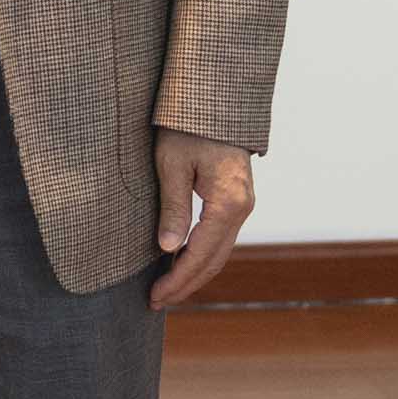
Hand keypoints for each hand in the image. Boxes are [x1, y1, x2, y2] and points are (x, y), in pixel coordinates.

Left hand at [150, 127, 254, 308]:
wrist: (214, 98)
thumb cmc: (186, 125)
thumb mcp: (171, 164)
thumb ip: (173, 208)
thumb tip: (168, 250)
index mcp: (227, 203)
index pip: (200, 255)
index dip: (177, 280)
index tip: (154, 296)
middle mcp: (242, 208)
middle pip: (214, 260)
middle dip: (186, 284)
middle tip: (156, 301)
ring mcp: (243, 203)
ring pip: (220, 251)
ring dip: (194, 272)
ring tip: (166, 288)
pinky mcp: (236, 198)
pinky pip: (220, 236)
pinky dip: (202, 254)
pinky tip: (181, 260)